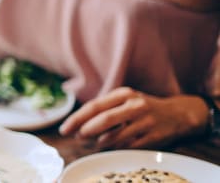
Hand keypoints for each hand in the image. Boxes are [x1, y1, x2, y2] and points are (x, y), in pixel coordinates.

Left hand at [59, 87, 209, 148]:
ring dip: (101, 142)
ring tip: (96, 143)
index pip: (94, 106)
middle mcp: (135, 105)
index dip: (77, 119)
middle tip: (77, 137)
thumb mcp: (125, 100)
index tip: (64, 129)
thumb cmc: (143, 107)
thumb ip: (104, 109)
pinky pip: (129, 146)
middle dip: (86, 130)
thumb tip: (78, 124)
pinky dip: (117, 148)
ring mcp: (146, 121)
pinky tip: (112, 147)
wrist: (178, 114)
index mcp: (124, 94)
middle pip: (104, 119)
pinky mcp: (155, 136)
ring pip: (116, 135)